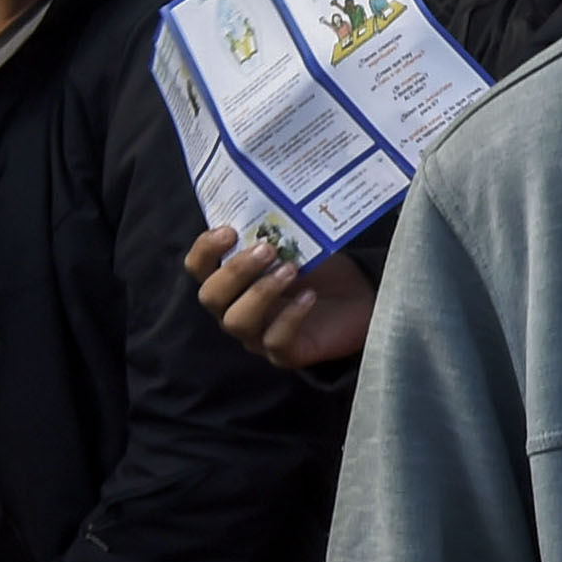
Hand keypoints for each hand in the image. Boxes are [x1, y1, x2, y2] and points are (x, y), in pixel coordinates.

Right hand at [187, 227, 373, 372]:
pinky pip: (275, 341)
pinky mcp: (284, 354)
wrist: (362, 300)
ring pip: (236, 321)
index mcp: (232, 282)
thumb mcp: (301, 247)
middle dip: (236, 271)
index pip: (199, 268)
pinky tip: (308, 297)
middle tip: (268, 250)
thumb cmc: (323, 273)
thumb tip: (269, 207)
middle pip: (211, 296)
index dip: (205, 250)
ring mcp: (257, 336)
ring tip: (291, 270)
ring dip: (260, 292)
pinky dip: (290, 317)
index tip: (228, 231)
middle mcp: (235, 310)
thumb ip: (279, 235)